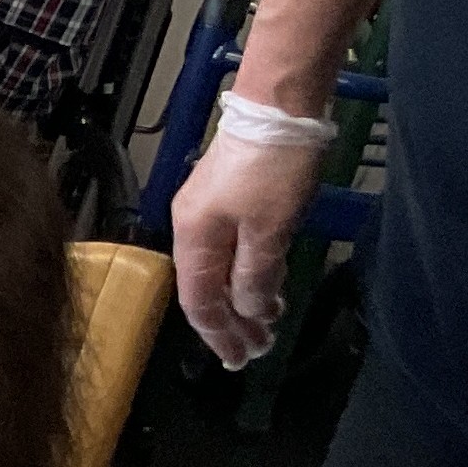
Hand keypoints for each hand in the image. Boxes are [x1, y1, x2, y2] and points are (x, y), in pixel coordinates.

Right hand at [173, 127, 323, 367]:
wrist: (276, 108)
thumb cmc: (270, 168)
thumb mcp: (268, 229)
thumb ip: (255, 274)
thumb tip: (248, 310)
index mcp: (193, 239)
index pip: (200, 301)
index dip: (220, 333)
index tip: (241, 358)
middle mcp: (191, 228)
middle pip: (206, 288)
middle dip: (232, 322)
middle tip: (258, 348)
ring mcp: (206, 211)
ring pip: (219, 269)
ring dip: (242, 299)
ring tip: (267, 321)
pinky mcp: (225, 197)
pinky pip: (230, 249)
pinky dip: (247, 272)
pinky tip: (267, 281)